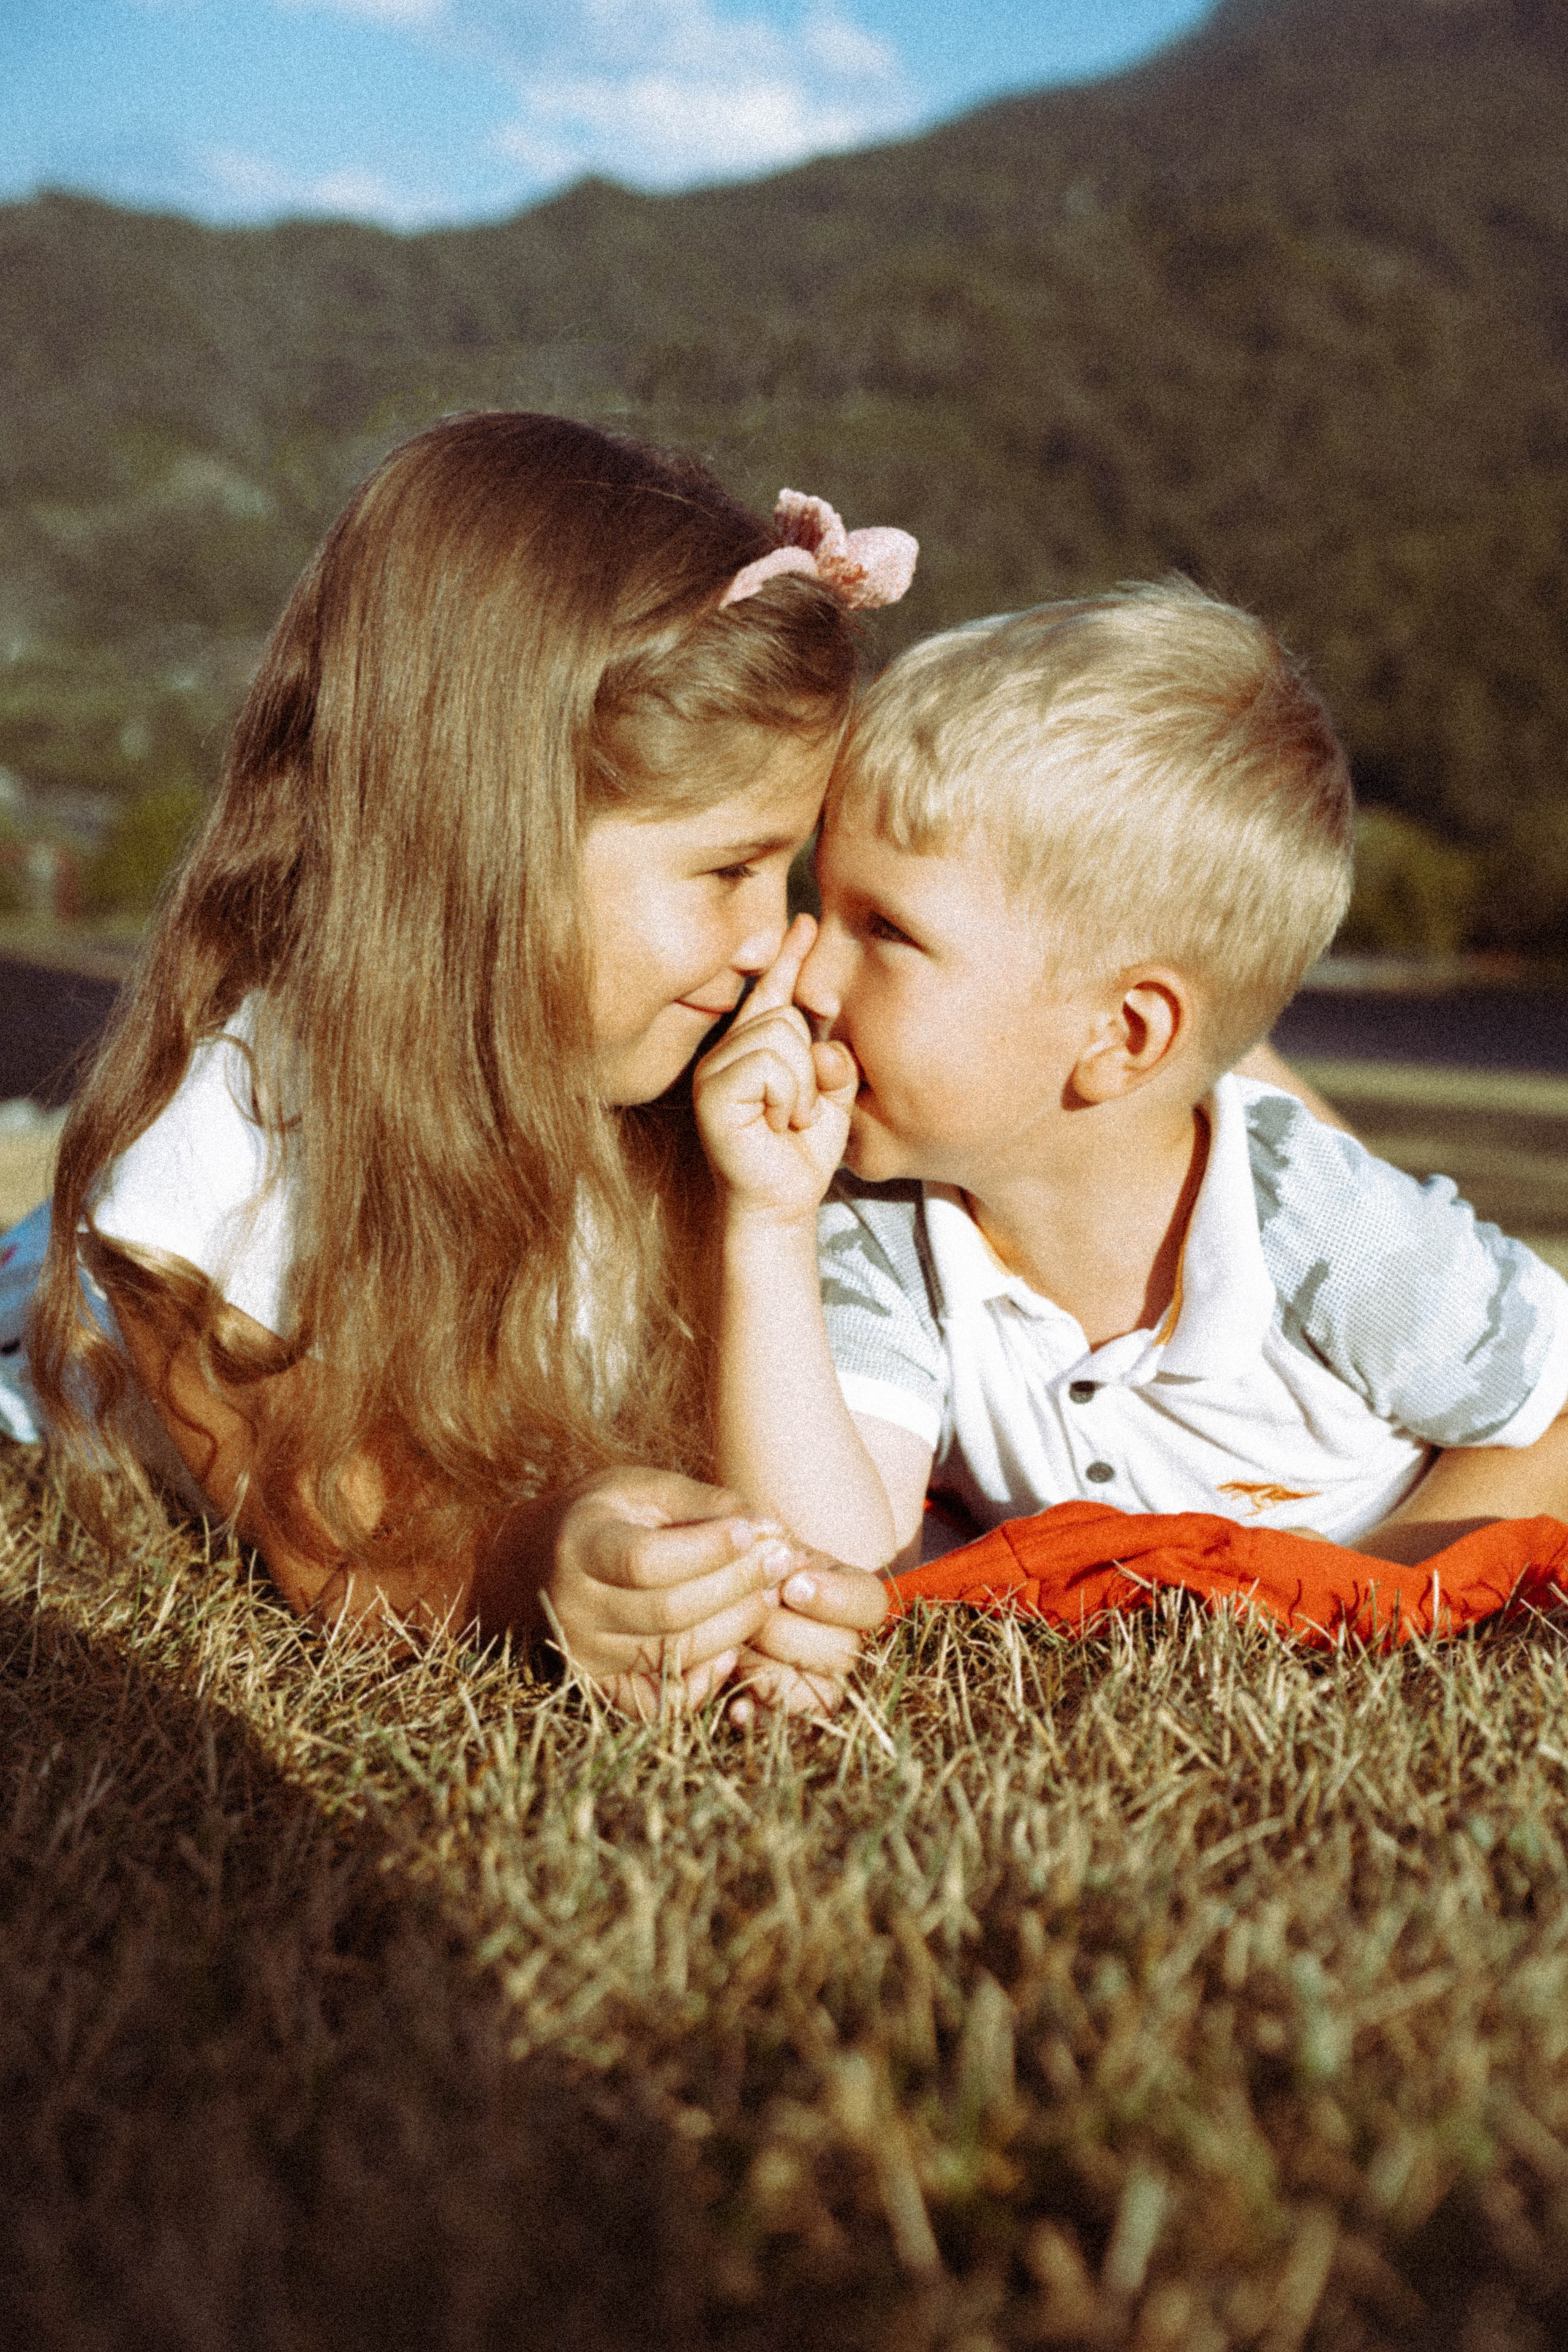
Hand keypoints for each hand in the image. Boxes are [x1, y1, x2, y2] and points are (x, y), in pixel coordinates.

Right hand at [494, 1466, 809, 1718]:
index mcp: (580, 1547)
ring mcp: (584, 1654)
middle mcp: (574, 1608)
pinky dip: (702, 1683)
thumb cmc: (602, 1515)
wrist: (533, 1561)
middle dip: (738, 1586)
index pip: (648, 1560)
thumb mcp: (642, 1489)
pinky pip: (659, 1703)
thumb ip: (703, 1504)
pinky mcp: (599, 1686)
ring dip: (736, 1626)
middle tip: (781, 1561)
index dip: (709, 1550)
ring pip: (674, 1654)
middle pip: (670, 1612)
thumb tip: (768, 1529)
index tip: (755, 1531)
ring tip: (769, 1593)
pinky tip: (730, 1650)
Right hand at [694, 914, 858, 1226]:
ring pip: (781, 1036)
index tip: (808, 921)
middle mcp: (727, 1050)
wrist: (782, 1203)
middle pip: (787, 1013)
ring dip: (802, 1085)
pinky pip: (768, 1064)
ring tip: (789, 1118)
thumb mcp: (831, 1094)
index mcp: (753, 1047)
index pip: (773, 991)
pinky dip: (788, 1095)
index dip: (790, 957)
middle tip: (802, 1109)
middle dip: (812, 1063)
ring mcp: (715, 1068)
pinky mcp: (713, 1090)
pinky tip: (776, 1122)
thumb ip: (831, 1052)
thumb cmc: (802, 1153)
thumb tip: (824, 1012)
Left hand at [727, 1558, 889, 1720]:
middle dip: (786, 1632)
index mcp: (848, 1595)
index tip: (793, 1585)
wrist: (712, 1601)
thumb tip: (788, 1569)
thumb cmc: (739, 1564)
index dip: (836, 1598)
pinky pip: (785, 1728)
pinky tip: (738, 1706)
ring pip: (822, 1695)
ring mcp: (818, 1685)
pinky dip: (759, 1718)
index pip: (870, 1602)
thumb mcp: (755, 1544)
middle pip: (844, 1651)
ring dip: (770, 1671)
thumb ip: (773, 1547)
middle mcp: (843, 1644)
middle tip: (750, 1618)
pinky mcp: (782, 1715)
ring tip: (735, 1651)